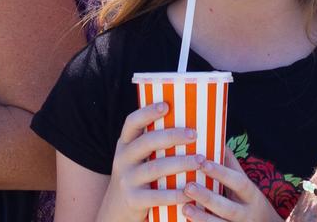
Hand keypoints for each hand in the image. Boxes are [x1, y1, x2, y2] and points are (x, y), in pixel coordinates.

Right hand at [98, 102, 201, 221]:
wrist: (115, 212)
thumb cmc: (137, 179)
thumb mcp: (136, 159)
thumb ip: (151, 145)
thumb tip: (188, 126)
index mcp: (125, 144)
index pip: (132, 122)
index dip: (147, 112)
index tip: (166, 105)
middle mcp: (123, 159)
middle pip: (147, 142)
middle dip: (172, 136)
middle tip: (194, 134)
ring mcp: (126, 180)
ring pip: (155, 168)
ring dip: (181, 163)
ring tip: (201, 161)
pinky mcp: (133, 200)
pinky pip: (157, 196)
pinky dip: (175, 193)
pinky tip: (190, 191)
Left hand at [183, 152, 278, 220]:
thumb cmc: (250, 202)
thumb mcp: (246, 184)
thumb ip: (231, 165)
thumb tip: (217, 137)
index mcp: (252, 196)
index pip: (239, 182)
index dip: (222, 173)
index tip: (203, 162)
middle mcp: (247, 214)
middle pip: (228, 208)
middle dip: (208, 198)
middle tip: (188, 186)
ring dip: (202, 218)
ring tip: (184, 208)